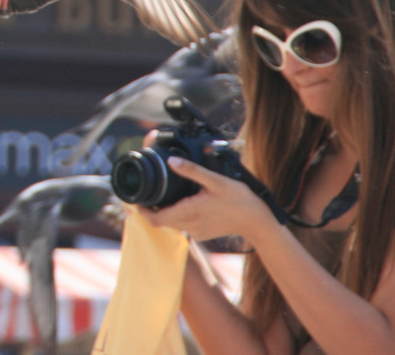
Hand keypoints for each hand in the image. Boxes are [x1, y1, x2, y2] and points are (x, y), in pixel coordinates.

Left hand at [134, 157, 279, 242]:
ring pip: (172, 222)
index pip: (154, 220)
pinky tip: (186, 201)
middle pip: (161, 220)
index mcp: (188, 213)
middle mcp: (190, 225)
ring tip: (164, 192)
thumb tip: (171, 161)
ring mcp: (197, 231)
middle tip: (148, 190)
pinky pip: (185, 224)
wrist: (258, 222)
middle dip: (151, 207)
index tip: (135, 199)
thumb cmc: (240, 201)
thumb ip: (193, 171)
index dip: (141, 211)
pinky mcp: (204, 233)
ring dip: (166, 210)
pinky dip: (180, 214)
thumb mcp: (216, 181)